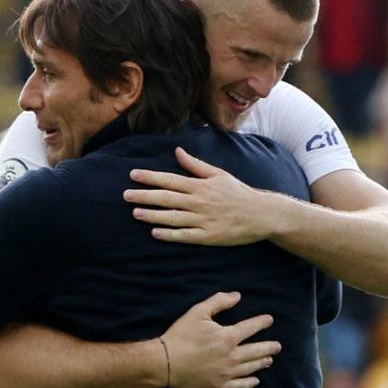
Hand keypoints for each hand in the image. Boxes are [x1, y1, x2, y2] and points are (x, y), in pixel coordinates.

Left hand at [124, 147, 285, 245]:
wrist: (261, 214)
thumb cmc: (238, 192)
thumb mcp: (218, 174)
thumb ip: (195, 165)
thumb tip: (177, 151)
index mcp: (200, 186)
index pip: (170, 179)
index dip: (150, 177)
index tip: (133, 175)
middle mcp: (199, 202)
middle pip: (167, 198)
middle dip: (145, 196)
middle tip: (125, 195)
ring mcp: (203, 220)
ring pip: (173, 217)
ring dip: (153, 215)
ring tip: (135, 213)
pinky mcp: (208, 236)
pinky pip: (185, 236)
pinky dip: (170, 235)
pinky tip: (155, 233)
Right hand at [161, 291, 279, 387]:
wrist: (165, 362)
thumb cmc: (181, 335)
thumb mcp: (197, 312)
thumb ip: (218, 302)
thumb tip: (237, 296)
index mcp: (228, 336)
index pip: (251, 327)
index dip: (262, 322)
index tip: (269, 320)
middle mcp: (232, 356)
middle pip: (257, 350)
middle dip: (269, 347)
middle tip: (278, 346)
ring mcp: (227, 373)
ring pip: (251, 368)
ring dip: (262, 362)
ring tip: (269, 360)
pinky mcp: (220, 386)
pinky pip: (240, 385)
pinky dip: (250, 382)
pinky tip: (255, 380)